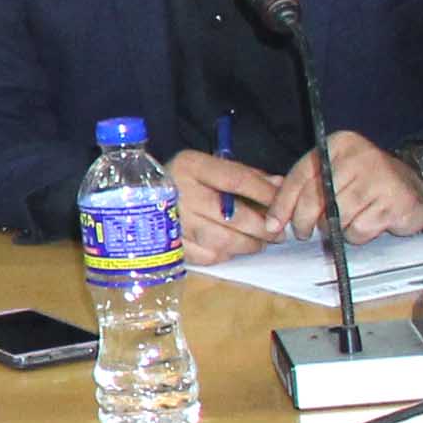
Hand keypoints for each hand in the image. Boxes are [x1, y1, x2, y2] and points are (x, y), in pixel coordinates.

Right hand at [163, 150, 285, 265]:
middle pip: (231, 214)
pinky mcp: (170, 245)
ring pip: (222, 240)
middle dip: (262, 227)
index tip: (283, 203)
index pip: (236, 179)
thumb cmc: (187, 181)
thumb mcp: (212, 168)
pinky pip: (207, 256)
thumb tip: (281, 187)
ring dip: (248, 244)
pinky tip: (232, 248)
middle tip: (277, 232)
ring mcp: (172, 222)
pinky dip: (226, 254)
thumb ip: (247, 176)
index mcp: (190, 166)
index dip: (265, 193)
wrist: (139, 197)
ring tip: (259, 242)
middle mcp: (179, 193)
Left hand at [268, 132, 422, 245]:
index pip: (300, 176)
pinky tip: (368, 222)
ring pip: (337, 217)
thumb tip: (272, 213)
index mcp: (338, 145)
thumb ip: (308, 186)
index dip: (282, 204)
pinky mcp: (394, 200)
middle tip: (304, 232)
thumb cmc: (368, 185)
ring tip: (349, 220)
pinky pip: (359, 229)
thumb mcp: (336, 174)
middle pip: (315, 198)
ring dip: (338, 228)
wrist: (417, 189)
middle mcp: (358, 156)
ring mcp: (378, 177)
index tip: (272, 225)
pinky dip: (358, 234)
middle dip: (304, 221)